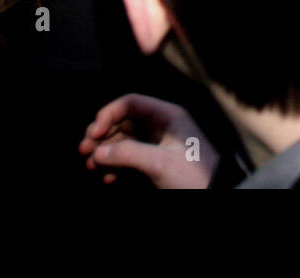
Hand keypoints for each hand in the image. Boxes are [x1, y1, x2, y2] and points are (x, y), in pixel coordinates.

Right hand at [79, 93, 217, 188]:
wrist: (215, 195)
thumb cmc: (195, 175)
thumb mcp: (160, 162)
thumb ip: (128, 154)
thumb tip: (98, 152)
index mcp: (167, 115)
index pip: (130, 103)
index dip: (109, 114)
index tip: (94, 132)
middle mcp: (160, 126)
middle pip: (123, 123)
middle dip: (102, 136)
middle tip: (84, 150)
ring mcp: (157, 145)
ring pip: (123, 142)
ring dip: (105, 153)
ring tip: (92, 167)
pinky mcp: (155, 163)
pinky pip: (129, 159)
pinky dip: (116, 166)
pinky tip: (107, 178)